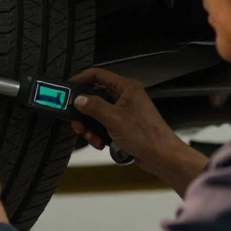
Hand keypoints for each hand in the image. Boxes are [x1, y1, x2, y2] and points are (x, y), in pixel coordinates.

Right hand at [69, 67, 208, 195]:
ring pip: (97, 113)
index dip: (81, 79)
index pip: (97, 75)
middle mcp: (125, 96)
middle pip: (95, 96)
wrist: (162, 156)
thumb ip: (93, 106)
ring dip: (90, 126)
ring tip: (91, 138)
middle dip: (83, 112)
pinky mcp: (124, 124)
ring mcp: (124, 111)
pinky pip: (104, 124)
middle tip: (76, 122)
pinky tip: (100, 143)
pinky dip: (98, 133)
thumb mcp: (113, 119)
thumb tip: (78, 99)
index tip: (68, 89)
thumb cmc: (146, 135)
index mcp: (126, 87)